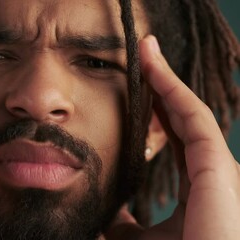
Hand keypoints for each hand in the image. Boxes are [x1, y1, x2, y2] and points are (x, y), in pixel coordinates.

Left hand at [105, 35, 239, 239]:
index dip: (154, 116)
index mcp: (195, 196)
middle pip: (184, 123)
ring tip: (146, 53)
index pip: (175, 144)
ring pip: (190, 115)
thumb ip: (123, 225)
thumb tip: (107, 212)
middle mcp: (211, 181)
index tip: (132, 94)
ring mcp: (219, 174)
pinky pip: (195, 121)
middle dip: (163, 89)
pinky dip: (175, 91)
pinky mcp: (219, 171)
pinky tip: (153, 70)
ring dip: (168, 81)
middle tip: (141, 59)